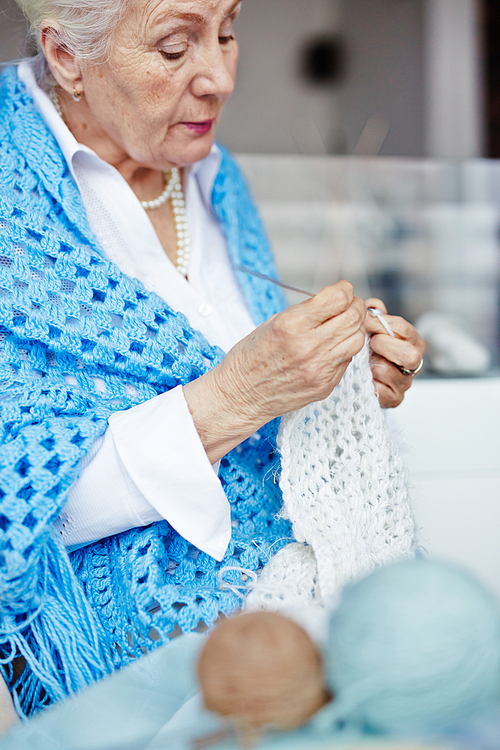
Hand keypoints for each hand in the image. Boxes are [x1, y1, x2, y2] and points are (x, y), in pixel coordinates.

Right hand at [184, 281, 366, 462]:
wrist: (240, 396)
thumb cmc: (251, 358)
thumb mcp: (273, 322)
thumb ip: (307, 311)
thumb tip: (336, 299)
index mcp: (292, 325)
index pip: (338, 299)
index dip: (344, 290)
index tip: (342, 290)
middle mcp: (309, 347)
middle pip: (353, 318)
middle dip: (354, 305)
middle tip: (348, 304)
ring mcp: (320, 369)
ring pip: (357, 339)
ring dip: (353, 328)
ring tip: (341, 326)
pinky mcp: (326, 385)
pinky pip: (347, 360)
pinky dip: (343, 349)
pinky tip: (329, 348)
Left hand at [364, 298, 424, 407]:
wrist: (365, 376)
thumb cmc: (373, 349)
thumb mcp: (374, 328)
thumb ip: (375, 314)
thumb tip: (374, 306)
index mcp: (412, 341)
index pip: (404, 329)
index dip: (382, 323)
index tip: (366, 321)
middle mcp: (414, 363)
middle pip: (408, 355)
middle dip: (384, 346)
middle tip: (370, 343)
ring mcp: (405, 382)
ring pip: (390, 372)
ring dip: (372, 364)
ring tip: (366, 360)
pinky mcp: (394, 399)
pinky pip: (380, 390)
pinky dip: (369, 382)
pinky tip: (366, 375)